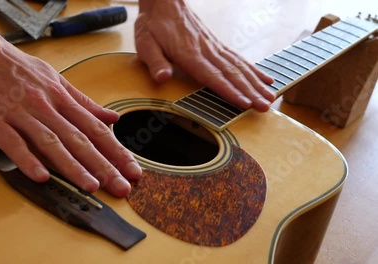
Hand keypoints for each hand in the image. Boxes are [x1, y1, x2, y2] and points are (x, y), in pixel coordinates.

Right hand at [0, 37, 140, 196]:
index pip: (95, 128)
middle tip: (120, 186)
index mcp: (60, 97)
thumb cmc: (15, 66)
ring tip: (90, 186)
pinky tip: (41, 176)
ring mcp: (19, 113)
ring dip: (72, 166)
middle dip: (103, 165)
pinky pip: (13, 142)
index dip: (116, 151)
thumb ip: (84, 102)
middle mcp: (45, 106)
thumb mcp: (55, 79)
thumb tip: (112, 117)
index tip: (132, 169)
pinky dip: (28, 159)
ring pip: (50, 142)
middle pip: (79, 139)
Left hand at [135, 0, 274, 111]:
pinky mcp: (217, 45)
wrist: (164, 2)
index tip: (244, 104)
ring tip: (271, 97)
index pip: (212, 76)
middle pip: (232, 74)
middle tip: (265, 107)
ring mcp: (214, 47)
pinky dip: (254, 69)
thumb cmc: (153, 25)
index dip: (229, 91)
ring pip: (239, 67)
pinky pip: (238, 58)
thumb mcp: (145, 44)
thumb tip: (163, 78)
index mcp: (189, 54)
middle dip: (250, 92)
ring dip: (256, 83)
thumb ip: (156, 62)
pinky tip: (266, 79)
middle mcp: (206, 50)